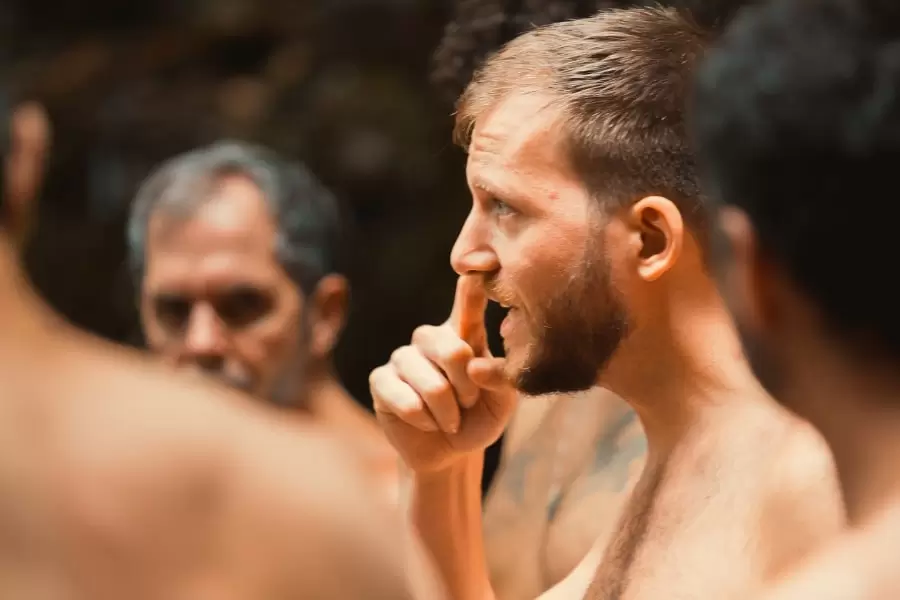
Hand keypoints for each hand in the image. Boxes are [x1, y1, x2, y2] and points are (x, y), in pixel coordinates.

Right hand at [370, 274, 517, 472]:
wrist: (451, 452)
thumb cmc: (480, 418)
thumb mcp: (502, 399)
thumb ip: (497, 376)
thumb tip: (474, 363)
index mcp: (464, 333)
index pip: (468, 302)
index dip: (471, 288)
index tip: (476, 270)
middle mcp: (431, 338)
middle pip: (451, 348)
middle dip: (467, 387)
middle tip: (469, 403)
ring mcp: (403, 357)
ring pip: (429, 382)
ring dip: (447, 411)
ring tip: (450, 420)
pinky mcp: (380, 380)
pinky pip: (402, 398)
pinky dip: (422, 419)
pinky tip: (427, 423)